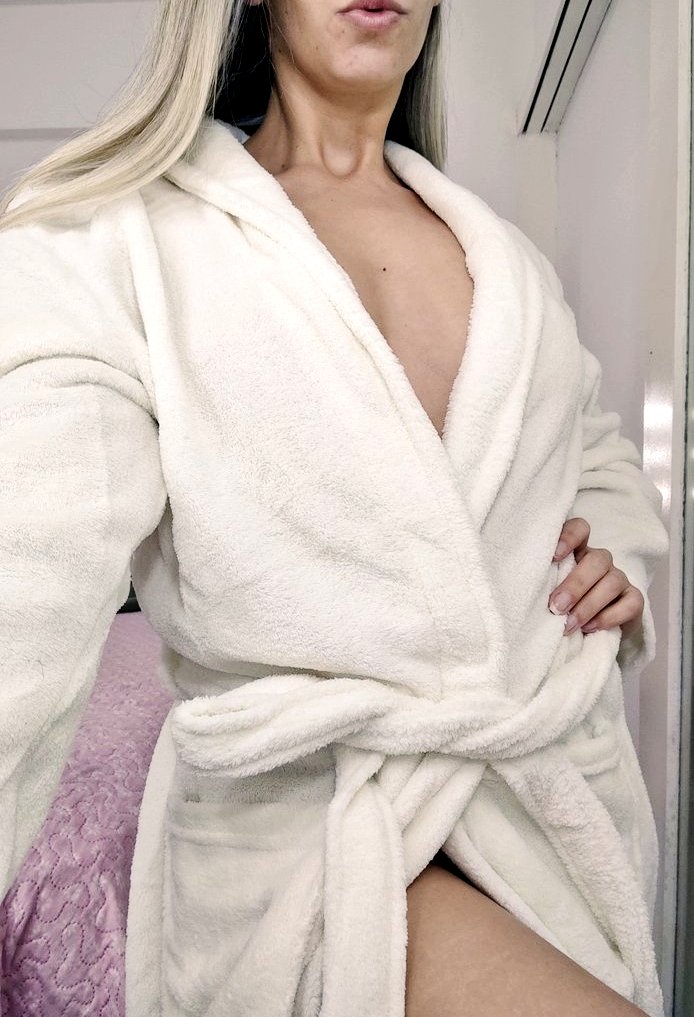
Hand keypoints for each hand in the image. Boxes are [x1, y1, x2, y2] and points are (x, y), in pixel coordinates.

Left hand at [549, 517, 643, 635]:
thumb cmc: (559, 608)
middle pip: (597, 560)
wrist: (585, 636)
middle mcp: (600, 562)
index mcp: (577, 552)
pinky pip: (630, 603)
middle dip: (575, 585)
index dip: (569, 537)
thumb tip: (524, 589)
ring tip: (569, 624)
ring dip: (588, 605)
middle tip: (556, 607)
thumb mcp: (546, 592)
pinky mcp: (633, 600)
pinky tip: (590, 628)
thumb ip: (541, 583)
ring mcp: (619, 579)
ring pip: (612, 582)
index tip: (553, 557)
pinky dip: (609, 617)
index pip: (579, 529)